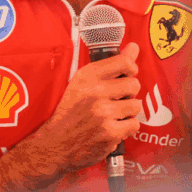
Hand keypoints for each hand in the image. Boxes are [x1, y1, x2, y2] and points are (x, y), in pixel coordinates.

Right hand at [28, 43, 140, 177]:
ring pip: (136, 106)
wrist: (56, 144)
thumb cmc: (71, 111)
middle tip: (116, 100)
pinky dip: (126, 128)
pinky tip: (113, 128)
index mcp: (87, 76)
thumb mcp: (83, 83)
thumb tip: (134, 48)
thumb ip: (111, 65)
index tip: (127, 74)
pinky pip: (134, 125)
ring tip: (113, 115)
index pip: (124, 62)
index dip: (131, 68)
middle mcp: (95, 92)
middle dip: (129, 93)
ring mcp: (103, 114)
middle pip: (134, 84)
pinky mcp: (110, 133)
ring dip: (128, 112)